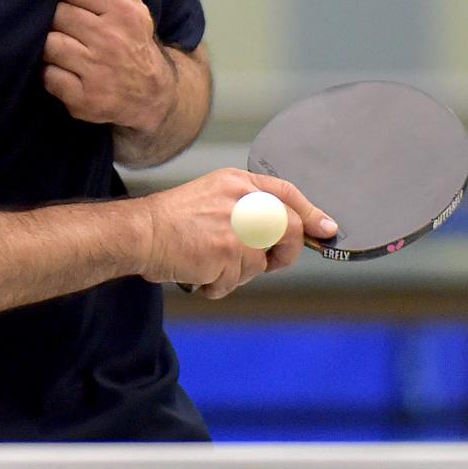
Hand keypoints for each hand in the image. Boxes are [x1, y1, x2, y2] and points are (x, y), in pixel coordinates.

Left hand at [41, 0, 173, 131]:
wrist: (151, 95)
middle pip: (58, 15)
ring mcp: (96, 71)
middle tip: (65, 29)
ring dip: (51, 47)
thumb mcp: (135, 8)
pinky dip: (51, 74)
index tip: (71, 4)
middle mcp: (110, 40)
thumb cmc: (134, 42)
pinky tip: (64, 73)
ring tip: (63, 50)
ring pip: (48, 44)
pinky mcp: (83, 99)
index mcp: (124, 13)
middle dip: (58, 21)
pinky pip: (48, 76)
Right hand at [138, 169, 334, 298]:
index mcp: (237, 183)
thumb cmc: (171, 220)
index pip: (287, 193)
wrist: (140, 232)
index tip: (327, 228)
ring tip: (207, 262)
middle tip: (268, 263)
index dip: (311, 212)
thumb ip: (246, 208)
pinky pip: (234, 282)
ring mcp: (237, 227)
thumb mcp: (212, 196)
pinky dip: (216, 285)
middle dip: (285, 254)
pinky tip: (198, 272)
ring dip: (235, 273)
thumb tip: (279, 233)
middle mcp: (241, 200)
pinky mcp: (227, 253)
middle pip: (288, 229)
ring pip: (259, 264)